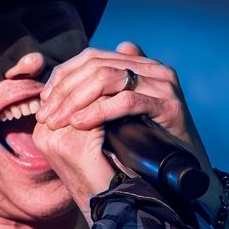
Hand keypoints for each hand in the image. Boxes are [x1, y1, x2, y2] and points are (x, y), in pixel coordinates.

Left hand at [34, 42, 209, 209]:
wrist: (184, 170)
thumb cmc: (148, 145)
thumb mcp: (118, 115)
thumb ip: (100, 94)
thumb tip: (63, 81)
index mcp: (140, 65)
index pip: (92, 57)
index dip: (63, 76)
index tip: (44, 100)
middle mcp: (153, 68)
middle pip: (96, 66)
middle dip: (65, 90)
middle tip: (45, 114)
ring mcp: (163, 84)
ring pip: (107, 79)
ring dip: (76, 100)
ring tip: (58, 121)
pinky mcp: (169, 104)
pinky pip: (126, 101)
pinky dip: (98, 112)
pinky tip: (79, 124)